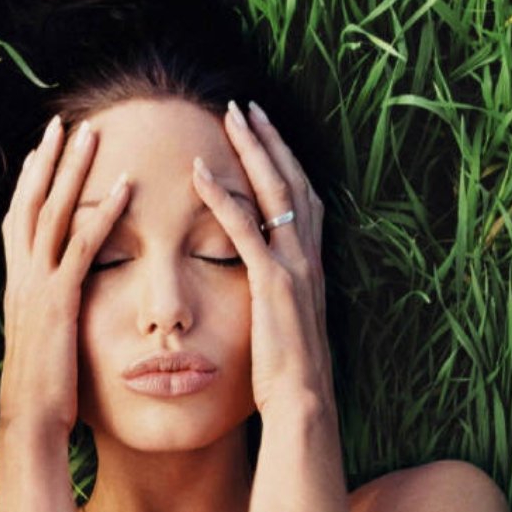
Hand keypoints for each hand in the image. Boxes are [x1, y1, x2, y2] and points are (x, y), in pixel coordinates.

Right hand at [0, 114, 130, 436]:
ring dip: (72, 170)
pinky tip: (125, 187)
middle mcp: (20, 278)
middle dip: (46, 161)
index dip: (29, 184)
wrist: (30, 422)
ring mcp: (36, 287)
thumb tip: (60, 306)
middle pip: (30, 203)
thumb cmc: (43, 393)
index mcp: (16, 286)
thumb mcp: (44, 343)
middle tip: (62, 122)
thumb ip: (50, 315)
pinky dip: (104, 213)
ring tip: (91, 134)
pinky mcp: (59, 301)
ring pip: (53, 214)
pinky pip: (84, 247)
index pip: (19, 222)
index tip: (41, 150)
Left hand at [191, 99, 332, 419]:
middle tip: (246, 107)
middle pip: (293, 182)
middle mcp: (309, 258)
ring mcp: (294, 268)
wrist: (303, 404)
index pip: (303, 198)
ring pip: (275, 193)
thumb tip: (264, 286)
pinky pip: (244, 230)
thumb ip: (278, 296)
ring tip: (229, 118)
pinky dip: (223, 198)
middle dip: (270, 140)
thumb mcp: (286, 325)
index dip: (286, 161)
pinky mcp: (271, 284)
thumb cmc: (289, 376)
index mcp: (312, 266)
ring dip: (252, 151)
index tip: (265, 132)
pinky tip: (199, 173)